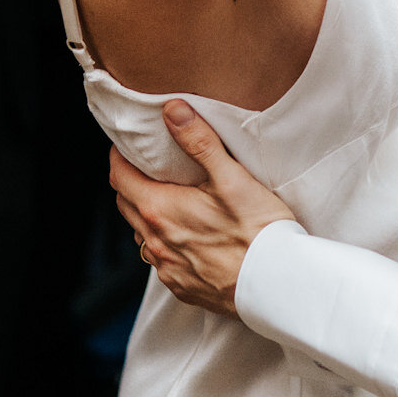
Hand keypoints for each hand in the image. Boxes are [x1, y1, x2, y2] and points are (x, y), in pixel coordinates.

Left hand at [107, 100, 297, 316]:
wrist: (277, 285)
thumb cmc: (258, 231)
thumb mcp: (232, 177)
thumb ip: (199, 141)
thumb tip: (172, 110)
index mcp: (160, 210)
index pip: (119, 178)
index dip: (120, 158)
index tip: (129, 146)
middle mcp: (155, 242)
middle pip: (126, 206)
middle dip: (131, 184)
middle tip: (150, 168)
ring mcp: (167, 268)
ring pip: (142, 235)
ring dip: (149, 215)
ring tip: (171, 201)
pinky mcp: (182, 287)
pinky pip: (161, 261)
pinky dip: (166, 243)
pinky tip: (190, 237)